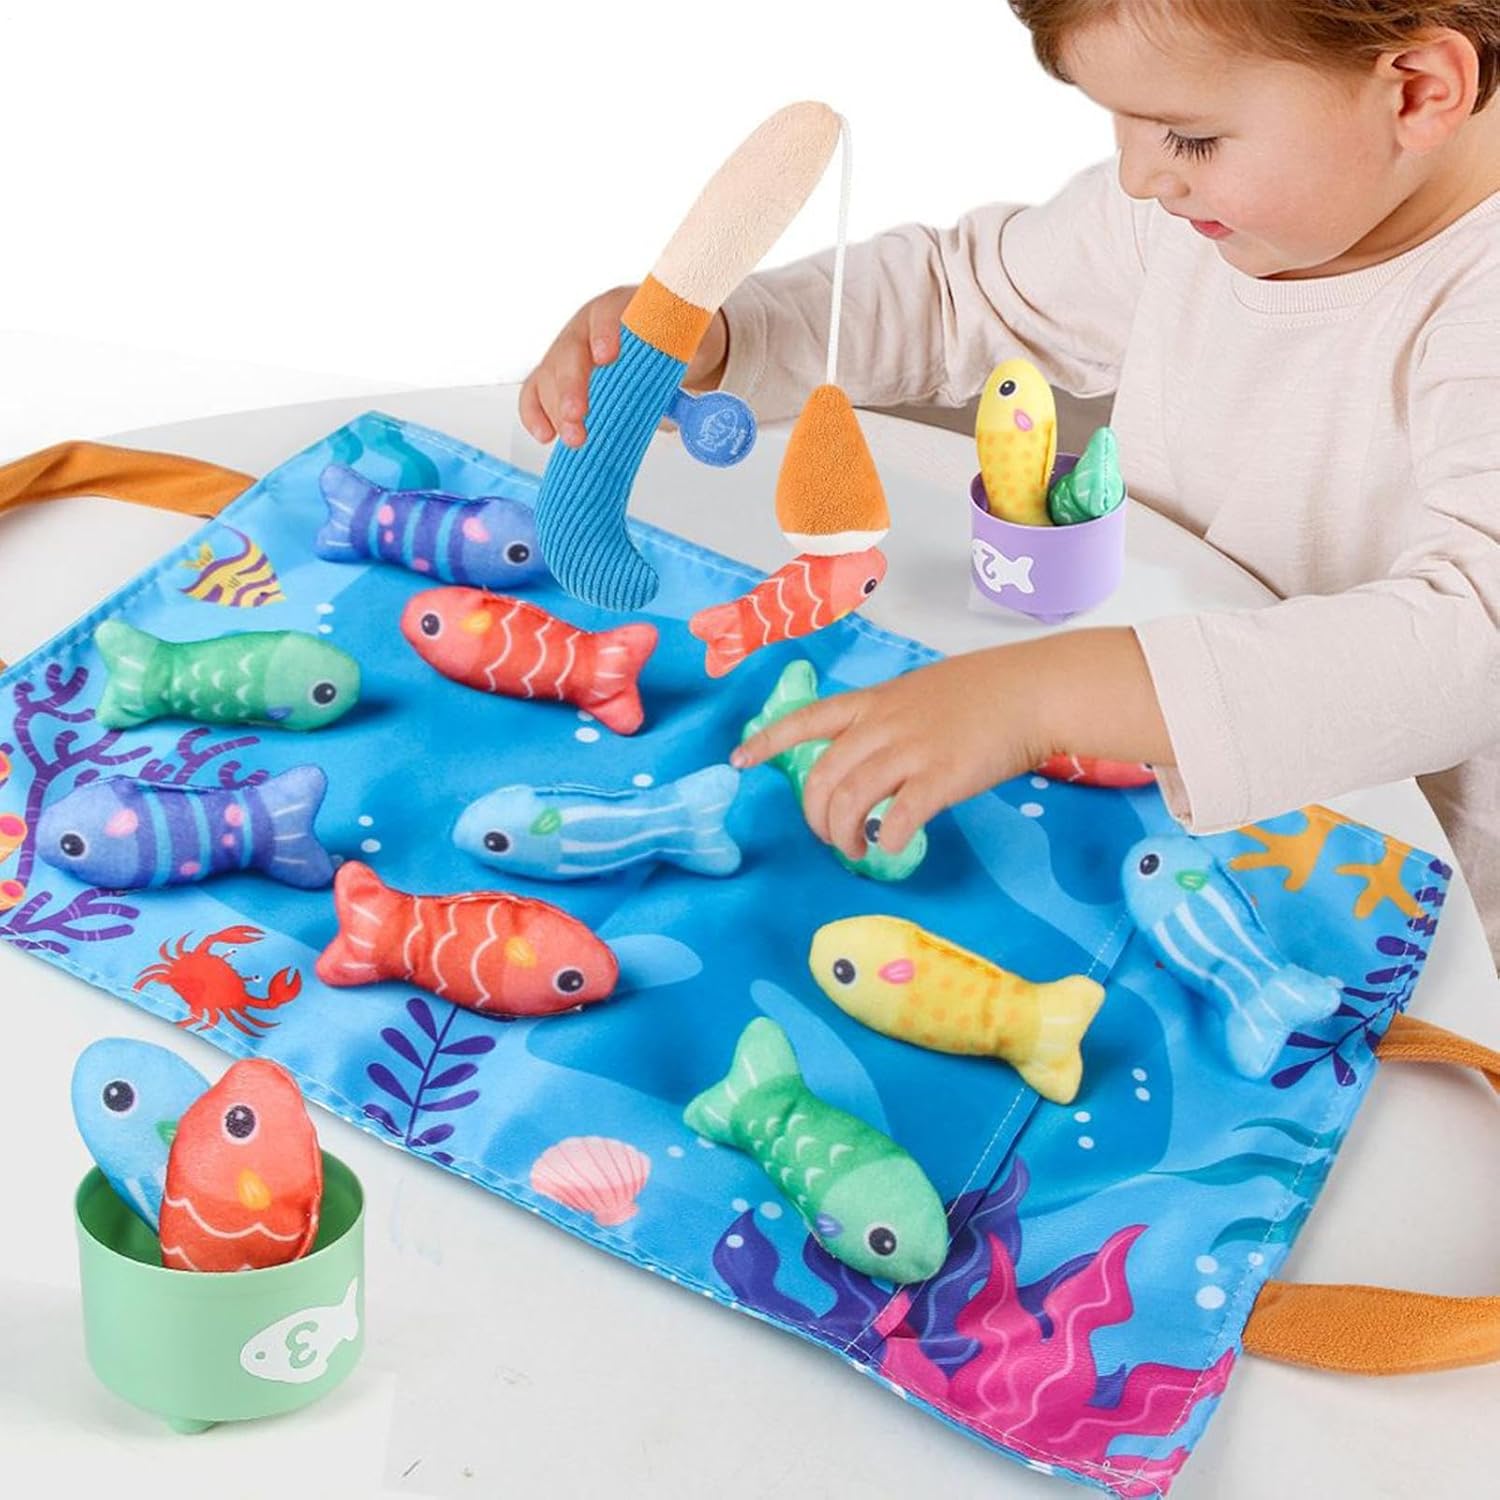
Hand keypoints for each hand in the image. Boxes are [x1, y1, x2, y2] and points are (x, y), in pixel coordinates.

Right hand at [519, 286, 729, 447]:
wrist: (660, 343)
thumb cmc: (670, 343)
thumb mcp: (685, 344)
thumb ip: (688, 363)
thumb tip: (712, 410)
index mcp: (619, 309)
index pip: (606, 313)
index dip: (603, 332)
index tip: (606, 357)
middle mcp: (585, 328)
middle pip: (569, 350)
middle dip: (572, 386)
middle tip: (580, 416)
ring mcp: (565, 352)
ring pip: (549, 375)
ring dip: (557, 409)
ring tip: (575, 440)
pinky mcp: (554, 377)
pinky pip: (534, 392)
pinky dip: (534, 413)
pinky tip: (545, 436)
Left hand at [731, 630, 1173, 863]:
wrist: (1033, 690)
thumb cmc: (984, 692)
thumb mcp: (921, 693)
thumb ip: (890, 721)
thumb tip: (872, 755)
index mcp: (874, 703)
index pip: (805, 719)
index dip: (767, 741)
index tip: (737, 760)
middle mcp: (882, 725)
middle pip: (822, 776)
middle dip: (815, 816)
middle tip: (828, 837)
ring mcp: (910, 750)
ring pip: (851, 800)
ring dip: (845, 835)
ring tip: (855, 850)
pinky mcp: (941, 777)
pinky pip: (898, 818)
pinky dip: (887, 839)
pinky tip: (892, 848)